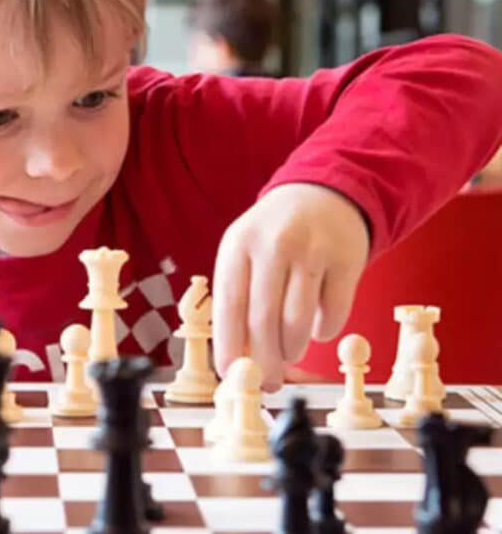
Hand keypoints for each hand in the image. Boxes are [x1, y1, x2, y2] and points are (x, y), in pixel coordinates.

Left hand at [211, 183, 369, 390]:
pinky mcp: (347, 259)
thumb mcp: (245, 251)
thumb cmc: (275, 234)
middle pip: (264, 319)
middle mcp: (274, 245)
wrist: (325, 193)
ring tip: (288, 352)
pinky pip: (334, 313)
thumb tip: (236, 357)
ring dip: (292, 348)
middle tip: (268, 382)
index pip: (229, 304)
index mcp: (239, 244)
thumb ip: (238, 296)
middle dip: (265, 360)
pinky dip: (324, 331)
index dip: (229, 345)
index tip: (230, 374)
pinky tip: (316, 328)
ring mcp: (313, 250)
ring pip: (299, 321)